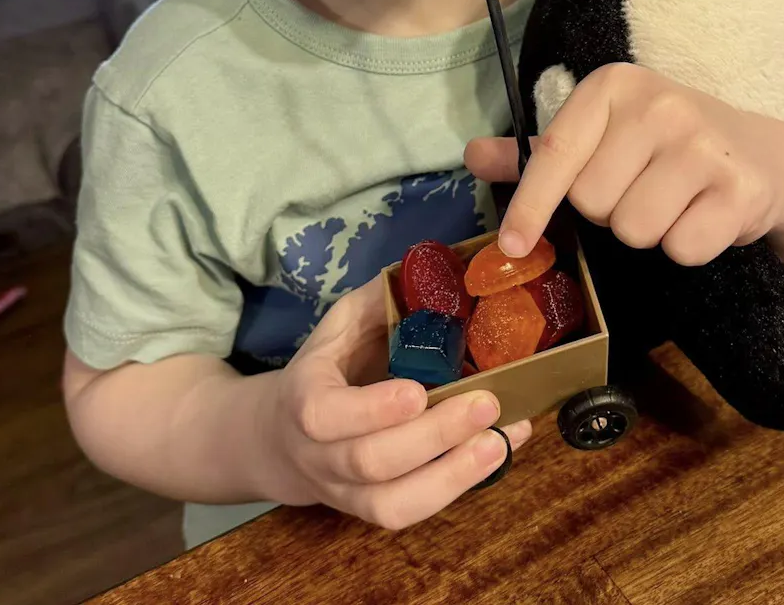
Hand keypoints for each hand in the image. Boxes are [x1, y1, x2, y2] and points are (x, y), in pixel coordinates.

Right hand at [257, 274, 531, 529]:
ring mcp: (346, 492)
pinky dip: (459, 486)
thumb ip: (377, 303)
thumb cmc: (326, 369)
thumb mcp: (339, 325)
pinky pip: (412, 512)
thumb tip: (428, 272)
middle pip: (372, 461)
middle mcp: (321, 456)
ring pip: (394, 504)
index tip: (418, 392)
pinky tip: (500, 452)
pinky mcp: (373, 512)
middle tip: (486, 403)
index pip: (327, 416)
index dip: (373, 410)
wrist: (282, 438)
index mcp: (305, 400)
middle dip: (434, 436)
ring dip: (453, 475)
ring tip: (500, 440)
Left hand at [466, 63, 783, 266]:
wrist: (760, 155)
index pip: (556, 153)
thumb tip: (473, 155)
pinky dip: (688, 247)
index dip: (530, 205)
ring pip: (635, 229)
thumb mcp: (602, 135)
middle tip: (641, 189)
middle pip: (593, 202)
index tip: (511, 246)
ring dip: (648, 232)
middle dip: (609, 212)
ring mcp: (704, 144)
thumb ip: (540, 151)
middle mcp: (659, 104)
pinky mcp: (741, 188)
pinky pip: (682, 248)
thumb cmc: (663, 146)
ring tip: (673, 202)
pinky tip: (704, 216)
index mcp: (614, 85)